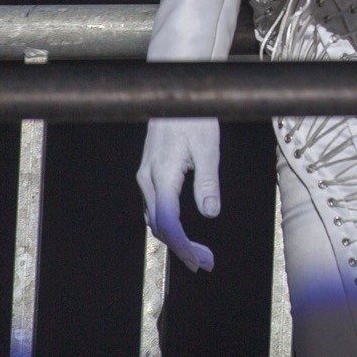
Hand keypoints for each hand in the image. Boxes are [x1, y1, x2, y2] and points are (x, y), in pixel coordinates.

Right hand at [136, 117, 221, 271]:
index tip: (199, 260)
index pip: (168, 223)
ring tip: (197, 252)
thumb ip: (207, 182)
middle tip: (204, 262)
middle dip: (181, 247)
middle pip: (160, 226)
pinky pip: (154, 207)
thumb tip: (210, 213)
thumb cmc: (193, 117)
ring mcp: (146, 176)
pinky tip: (182, 230)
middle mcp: (148, 180)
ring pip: (155, 218)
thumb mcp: (208, 148)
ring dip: (174, 238)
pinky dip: (168, 223)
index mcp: (162, 176)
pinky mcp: (149, 172)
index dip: (183, 245)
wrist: (173, 94)